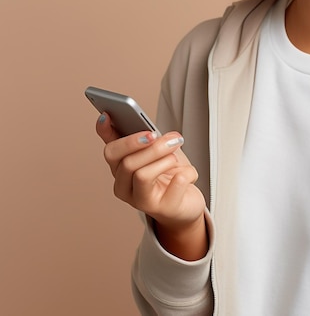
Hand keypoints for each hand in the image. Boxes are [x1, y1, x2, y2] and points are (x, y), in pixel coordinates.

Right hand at [96, 114, 207, 257]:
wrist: (186, 203)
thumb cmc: (169, 173)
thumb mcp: (158, 151)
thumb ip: (147, 138)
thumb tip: (142, 123)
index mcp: (120, 168)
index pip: (110, 151)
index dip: (106, 132)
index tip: (108, 115)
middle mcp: (124, 187)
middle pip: (126, 163)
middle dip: (151, 147)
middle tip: (171, 137)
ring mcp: (141, 201)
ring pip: (143, 175)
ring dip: (166, 159)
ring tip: (178, 155)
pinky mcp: (163, 209)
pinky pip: (174, 184)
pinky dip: (186, 173)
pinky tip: (188, 174)